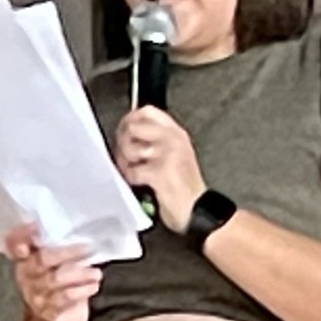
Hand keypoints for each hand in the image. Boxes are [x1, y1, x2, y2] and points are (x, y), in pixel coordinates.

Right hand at [5, 223, 99, 320]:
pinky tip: (93, 285)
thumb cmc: (57, 282)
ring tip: (96, 273)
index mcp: (25, 259)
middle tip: (88, 248)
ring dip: (79, 274)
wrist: (56, 320)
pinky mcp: (49, 311)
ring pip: (55, 280)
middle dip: (66, 252)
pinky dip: (82, 290)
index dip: (20, 236)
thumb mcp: (54, 262)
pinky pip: (65, 298)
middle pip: (41, 260)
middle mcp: (26, 276)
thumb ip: (56, 244)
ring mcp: (36, 295)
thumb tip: (76, 225)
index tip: (35, 227)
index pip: (14, 244)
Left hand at [115, 106, 204, 233]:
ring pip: (129, 147)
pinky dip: (131, 179)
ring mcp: (167, 154)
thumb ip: (154, 139)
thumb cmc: (183, 187)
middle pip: (133, 125)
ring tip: (134, 171)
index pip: (147, 110)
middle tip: (126, 156)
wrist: (197, 210)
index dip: (129, 119)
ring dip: (125, 162)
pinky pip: (132, 171)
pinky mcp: (160, 172)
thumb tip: (128, 131)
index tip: (124, 132)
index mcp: (176, 133)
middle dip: (122, 141)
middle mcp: (173, 139)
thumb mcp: (174, 154)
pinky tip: (139, 184)